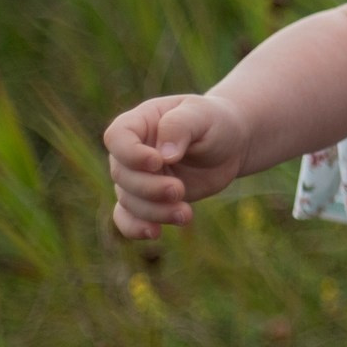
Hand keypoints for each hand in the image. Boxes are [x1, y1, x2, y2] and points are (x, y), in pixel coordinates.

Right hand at [101, 93, 252, 239]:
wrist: (229, 145)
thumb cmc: (214, 122)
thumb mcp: (203, 114)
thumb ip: (180, 127)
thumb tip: (164, 156)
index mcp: (139, 123)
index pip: (116, 137)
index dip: (130, 153)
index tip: (157, 162)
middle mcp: (132, 152)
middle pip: (122, 175)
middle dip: (149, 188)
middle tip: (179, 189)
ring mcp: (138, 177)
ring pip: (128, 201)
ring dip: (154, 212)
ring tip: (186, 214)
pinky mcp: (149, 200)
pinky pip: (128, 218)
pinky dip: (136, 228)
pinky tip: (155, 232)